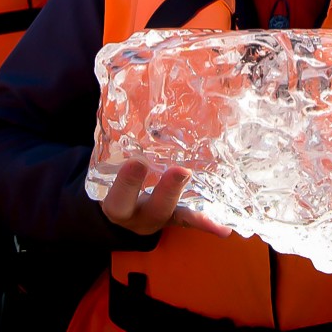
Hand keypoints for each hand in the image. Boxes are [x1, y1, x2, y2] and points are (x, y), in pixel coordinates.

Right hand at [100, 158, 231, 238]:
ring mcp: (161, 219)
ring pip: (179, 216)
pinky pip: (193, 221)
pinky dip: (209, 224)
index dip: (128, 183)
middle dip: (169, 190)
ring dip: (197, 214)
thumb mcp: (105, 172)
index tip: (137, 162)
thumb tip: (128, 102)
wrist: (120, 210)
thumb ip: (117, 148)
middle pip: (155, 208)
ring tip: (217, 220)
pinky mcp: (177, 218)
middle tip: (182, 171)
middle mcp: (140, 216)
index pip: (119, 198)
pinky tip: (225, 229)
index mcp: (118, 205)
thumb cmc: (113, 180)